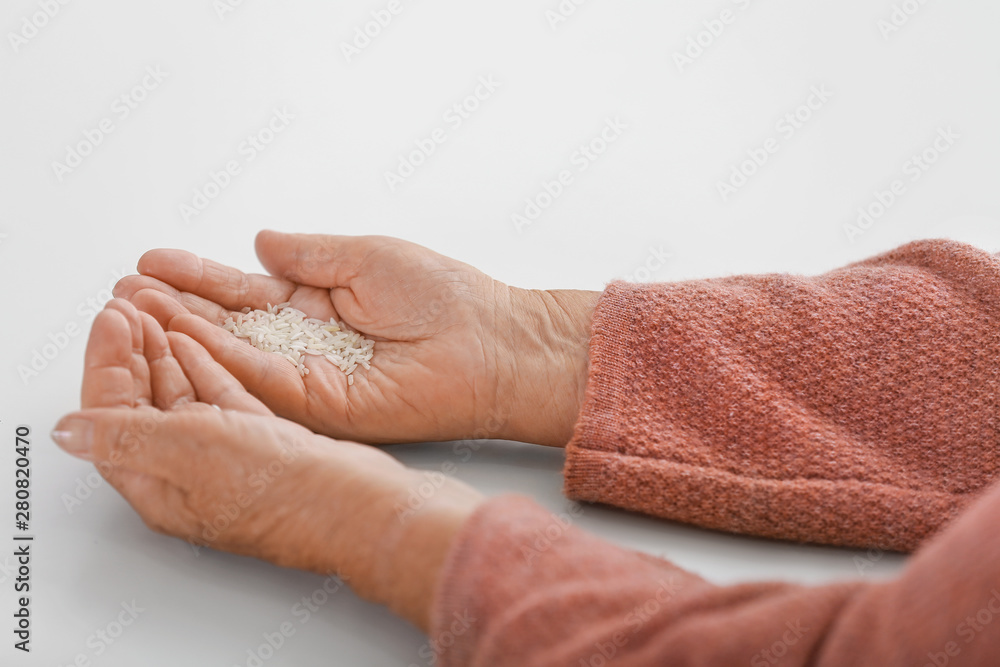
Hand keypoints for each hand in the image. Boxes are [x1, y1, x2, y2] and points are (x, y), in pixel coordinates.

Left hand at [53, 299, 481, 629]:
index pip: (111, 413)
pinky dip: (205, 366)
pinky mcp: (261, 441)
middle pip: (143, 401)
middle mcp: (186, 471)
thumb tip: (66, 432)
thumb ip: (124, 434)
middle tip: (129, 304)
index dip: (106, 362)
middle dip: (132, 351)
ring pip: (183, 394)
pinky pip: (221, 396)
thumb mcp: (187, 452)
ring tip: (154, 311)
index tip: (111, 316)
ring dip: (165, 351)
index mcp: (157, 481)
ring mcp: (225, 456)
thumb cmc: (279, 490)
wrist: (353, 503)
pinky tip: (196, 340)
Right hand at [113, 231, 598, 446]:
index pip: (246, 290)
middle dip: (176, 307)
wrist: (491, 343)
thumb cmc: (444, 297)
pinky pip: (262, 382)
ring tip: (134, 308)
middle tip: (125, 290)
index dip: (200, 276)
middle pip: (230, 325)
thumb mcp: (365, 255)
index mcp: (320, 302)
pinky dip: (221, 360)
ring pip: (236, 356)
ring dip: (184, 333)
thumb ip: (308, 253)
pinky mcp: (322, 407)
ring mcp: (312, 376)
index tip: (154, 262)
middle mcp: (309, 342)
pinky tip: (181, 337)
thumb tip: (259, 241)